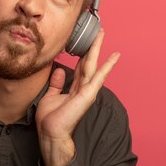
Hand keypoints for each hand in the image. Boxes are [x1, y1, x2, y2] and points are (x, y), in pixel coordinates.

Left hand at [35, 30, 118, 165]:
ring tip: (102, 34)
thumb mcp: (51, 96)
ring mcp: (87, 91)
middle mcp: (83, 88)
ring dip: (98, 49)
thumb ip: (57, 84)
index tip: (85, 41)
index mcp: (75, 88)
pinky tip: (114, 56)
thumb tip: (59, 71)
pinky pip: (98, 76)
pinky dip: (107, 66)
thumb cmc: (50, 119)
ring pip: (93, 64)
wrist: (51, 133)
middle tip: (99, 31)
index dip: (83, 53)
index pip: (80, 67)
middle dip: (93, 46)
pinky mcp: (88, 94)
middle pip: (89, 62)